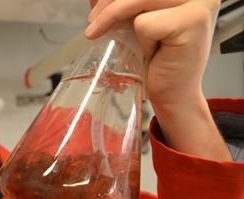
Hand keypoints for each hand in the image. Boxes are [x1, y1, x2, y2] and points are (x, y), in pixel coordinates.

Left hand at [85, 0, 229, 159]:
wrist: (174, 94)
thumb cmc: (159, 60)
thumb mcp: (137, 22)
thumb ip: (123, 4)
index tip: (96, 8)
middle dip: (108, 5)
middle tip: (93, 25)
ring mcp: (201, 2)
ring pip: (138, 0)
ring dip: (122, 22)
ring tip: (124, 41)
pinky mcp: (194, 21)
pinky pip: (145, 23)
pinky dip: (143, 40)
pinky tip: (155, 52)